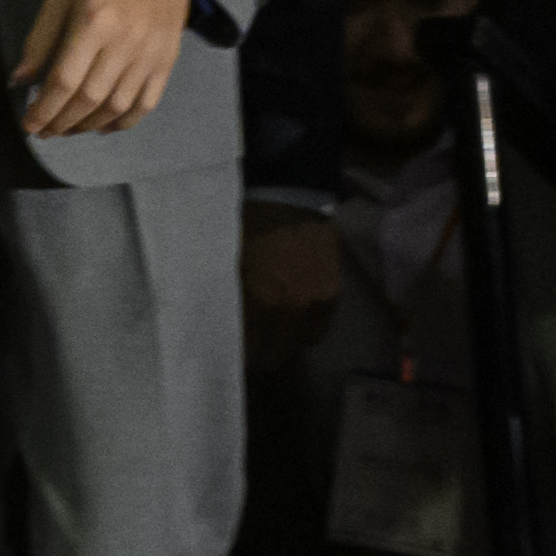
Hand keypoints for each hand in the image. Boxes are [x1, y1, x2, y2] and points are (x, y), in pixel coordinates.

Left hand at [13, 0, 196, 140]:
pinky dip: (123, 122)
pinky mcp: (166, 63)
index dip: (44, 109)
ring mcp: (149, 57)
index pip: (64, 81)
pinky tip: (103, 127)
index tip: (29, 125)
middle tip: (45, 132)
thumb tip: (19, 81)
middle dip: (61, 122)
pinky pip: (145, 104)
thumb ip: (40, 39)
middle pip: (89, 99)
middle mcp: (123, 44)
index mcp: (93, 24)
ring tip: (67, 129)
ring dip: (88, 126)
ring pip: (116, 107)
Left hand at [242, 207, 340, 374]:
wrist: (291, 199)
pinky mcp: (332, 297)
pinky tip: (290, 323)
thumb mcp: (232, 266)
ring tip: (269, 336)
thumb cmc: (250, 229)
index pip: (249, 349)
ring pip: (296, 346)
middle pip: (273, 355)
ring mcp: (314, 304)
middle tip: (247, 347)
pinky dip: (303, 332)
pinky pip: (317, 331)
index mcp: (259, 299)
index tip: (229, 353)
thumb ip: (231, 300)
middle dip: (258, 355)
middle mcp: (289, 309)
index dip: (239, 356)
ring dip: (282, 345)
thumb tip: (224, 329)